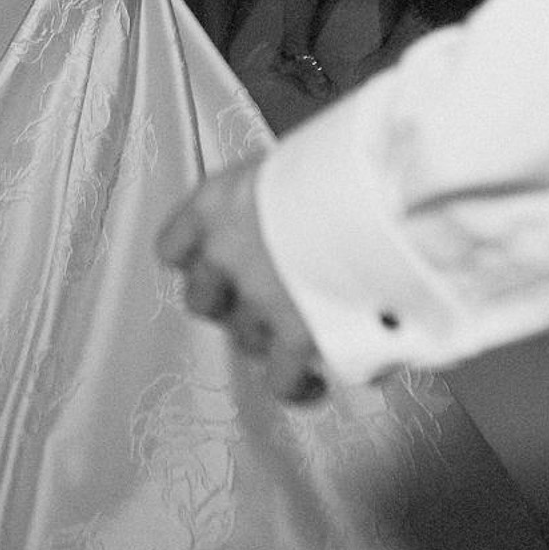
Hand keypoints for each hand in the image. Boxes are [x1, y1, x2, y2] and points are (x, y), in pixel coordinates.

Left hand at [157, 160, 327, 403]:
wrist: (377, 187)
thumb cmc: (341, 162)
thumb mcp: (291, 164)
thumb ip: (273, 199)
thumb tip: (291, 224)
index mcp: (215, 204)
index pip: (172, 248)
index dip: (194, 263)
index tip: (217, 264)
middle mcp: (224, 253)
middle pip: (204, 301)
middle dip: (231, 304)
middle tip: (271, 295)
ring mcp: (257, 297)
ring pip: (243, 338)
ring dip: (268, 337)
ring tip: (305, 328)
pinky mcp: (294, 333)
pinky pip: (279, 381)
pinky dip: (295, 387)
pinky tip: (315, 383)